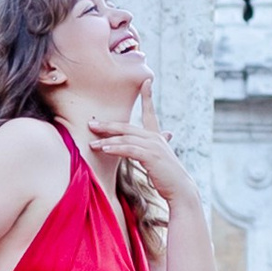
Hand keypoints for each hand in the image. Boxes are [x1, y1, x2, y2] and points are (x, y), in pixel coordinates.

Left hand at [85, 87, 196, 212]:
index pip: (150, 113)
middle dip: (108, 125)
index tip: (146, 81)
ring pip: (125, 139)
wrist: (180, 190)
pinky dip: (116, 149)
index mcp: (157, 137)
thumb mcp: (160, 159)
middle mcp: (155, 138)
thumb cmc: (167, 177)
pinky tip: (105, 149)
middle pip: (127, 127)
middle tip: (91, 124)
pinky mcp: (151, 156)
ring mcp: (154, 146)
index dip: (148, 96)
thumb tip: (156, 142)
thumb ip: (152, 150)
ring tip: (93, 144)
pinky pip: (129, 149)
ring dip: (107, 141)